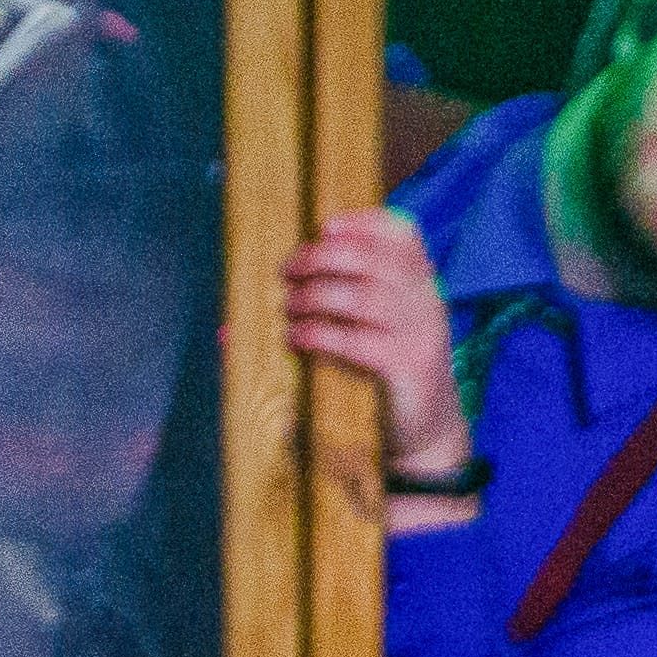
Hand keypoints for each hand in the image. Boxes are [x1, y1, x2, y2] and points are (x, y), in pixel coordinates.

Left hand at [281, 202, 475, 503]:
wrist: (426, 433)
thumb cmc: (385, 376)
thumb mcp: (369, 335)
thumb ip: (326, 313)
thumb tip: (230, 330)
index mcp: (421, 284)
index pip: (403, 234)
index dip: (363, 223)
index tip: (324, 228)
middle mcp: (426, 302)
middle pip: (376, 260)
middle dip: (322, 259)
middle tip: (287, 273)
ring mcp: (420, 334)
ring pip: (365, 297)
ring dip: (315, 296)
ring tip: (289, 308)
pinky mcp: (408, 368)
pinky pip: (360, 342)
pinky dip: (321, 334)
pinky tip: (297, 338)